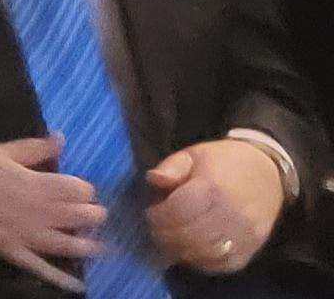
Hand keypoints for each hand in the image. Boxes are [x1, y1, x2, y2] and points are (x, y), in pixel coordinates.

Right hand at [0, 136, 104, 288]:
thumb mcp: (0, 149)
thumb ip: (34, 148)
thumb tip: (61, 138)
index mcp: (34, 183)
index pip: (77, 189)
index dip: (85, 189)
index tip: (82, 189)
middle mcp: (35, 211)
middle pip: (79, 216)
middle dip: (92, 215)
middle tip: (94, 214)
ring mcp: (22, 233)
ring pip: (66, 244)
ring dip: (86, 245)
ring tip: (97, 245)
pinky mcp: (7, 249)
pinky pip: (37, 267)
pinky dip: (58, 277)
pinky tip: (77, 284)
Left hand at [144, 138, 289, 273]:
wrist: (269, 173)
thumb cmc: (224, 162)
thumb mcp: (194, 155)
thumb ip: (171, 167)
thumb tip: (152, 179)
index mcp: (214, 187)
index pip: (178, 211)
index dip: (157, 216)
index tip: (150, 213)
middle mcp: (232, 213)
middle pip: (189, 235)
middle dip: (165, 235)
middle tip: (155, 230)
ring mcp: (245, 234)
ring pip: (204, 253)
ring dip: (180, 250)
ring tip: (169, 241)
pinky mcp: (252, 249)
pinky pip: (221, 265)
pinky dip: (201, 262)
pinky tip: (190, 251)